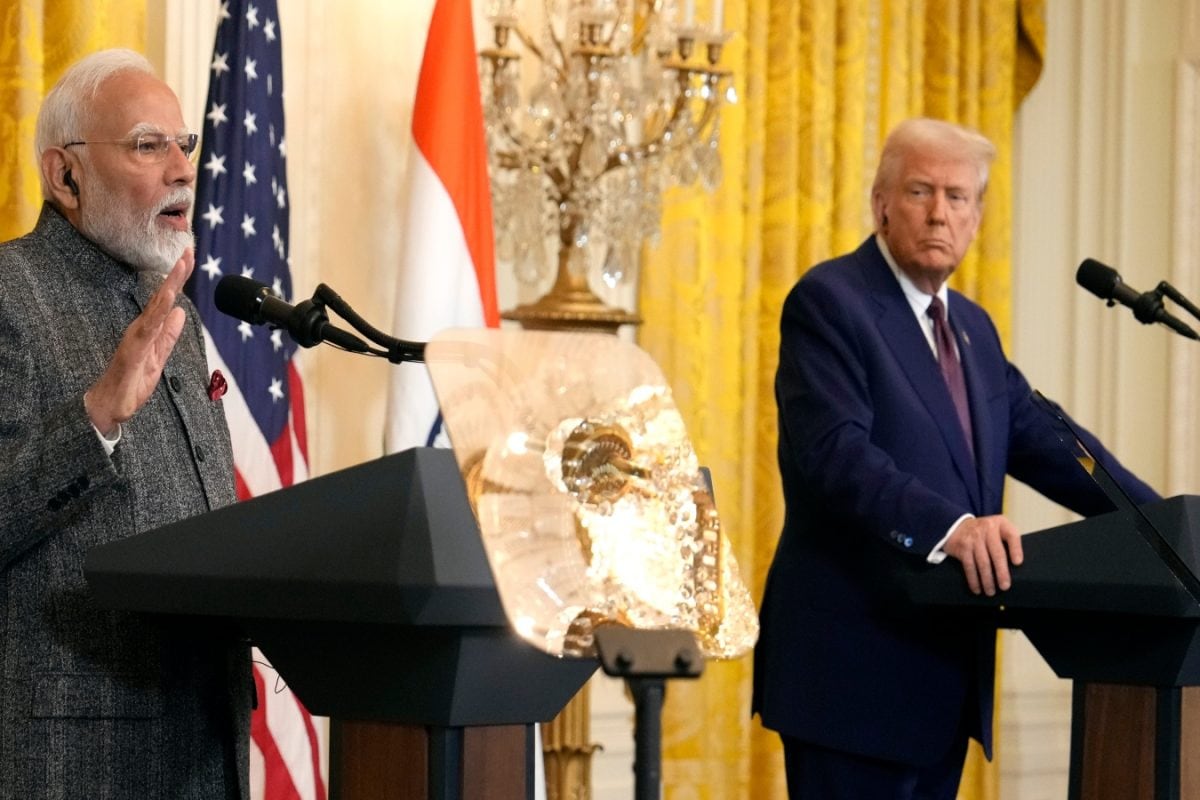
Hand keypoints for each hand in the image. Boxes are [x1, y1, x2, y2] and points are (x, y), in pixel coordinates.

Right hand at [84, 250, 194, 435]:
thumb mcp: (159, 358)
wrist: (110, 409)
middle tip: (188, 250)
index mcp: (149, 330)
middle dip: (176, 274)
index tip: (189, 257)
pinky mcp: (133, 352)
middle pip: (162, 297)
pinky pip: (147, 330)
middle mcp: (142, 329)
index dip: (178, 279)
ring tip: (180, 266)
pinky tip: (168, 300)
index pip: (166, 300)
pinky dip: (158, 313)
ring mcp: (136, 339)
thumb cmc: (131, 385)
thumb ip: (168, 336)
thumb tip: (180, 314)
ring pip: (155, 308)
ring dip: (169, 286)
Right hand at [943, 514, 1023, 595]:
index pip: (1011, 535)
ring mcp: (974, 538)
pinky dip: (973, 579)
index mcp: (1001, 524)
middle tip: (1005, 586)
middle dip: (1001, 572)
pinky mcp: (963, 547)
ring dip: (987, 580)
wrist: (958, 526)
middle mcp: (987, 529)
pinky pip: (969, 566)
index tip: (1018, 563)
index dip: (1016, 549)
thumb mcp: (998, 529)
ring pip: (983, 562)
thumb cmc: (985, 532)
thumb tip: (1019, 567)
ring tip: (991, 592)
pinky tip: (977, 588)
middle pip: (997, 553)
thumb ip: (1009, 542)